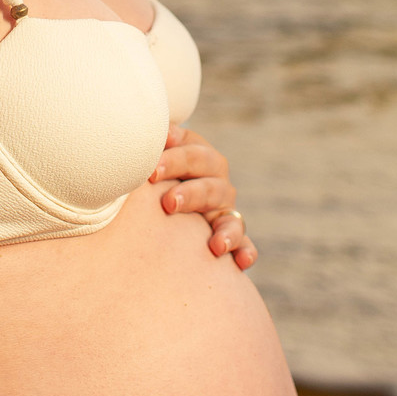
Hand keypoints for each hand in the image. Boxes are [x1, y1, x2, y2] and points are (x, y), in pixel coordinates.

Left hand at [150, 124, 256, 268]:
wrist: (163, 194)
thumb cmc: (151, 172)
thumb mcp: (154, 155)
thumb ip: (155, 144)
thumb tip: (154, 133)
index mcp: (199, 155)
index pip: (192, 153)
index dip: (173, 161)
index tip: (152, 173)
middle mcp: (216, 180)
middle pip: (210, 184)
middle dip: (190, 193)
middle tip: (169, 203)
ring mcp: (225, 208)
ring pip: (230, 216)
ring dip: (225, 230)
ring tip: (216, 245)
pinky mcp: (231, 234)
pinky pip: (243, 243)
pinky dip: (245, 251)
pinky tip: (241, 262)